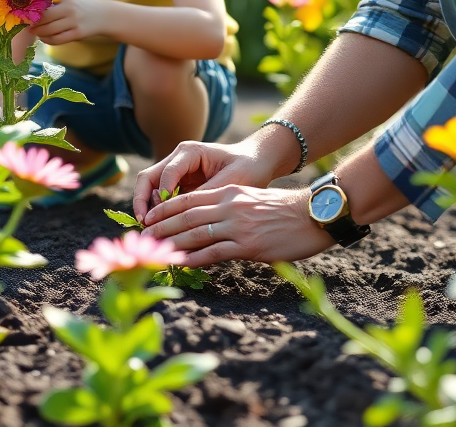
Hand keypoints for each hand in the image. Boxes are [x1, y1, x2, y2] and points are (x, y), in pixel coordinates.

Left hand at [31, 0, 104, 45]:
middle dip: (34, 24)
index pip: (44, 4)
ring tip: (36, 33)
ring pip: (49, 31)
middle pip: (44, 19)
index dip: (33, 11)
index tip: (26, 15)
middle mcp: (70, 8)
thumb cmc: (82, 6)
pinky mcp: (78, 34)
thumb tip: (31, 7)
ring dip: (39, 33)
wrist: (104, 16)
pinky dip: (48, 40)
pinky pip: (58, 40)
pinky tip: (45, 38)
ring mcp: (74, 22)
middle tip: (28, 26)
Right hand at [132, 139, 278, 223]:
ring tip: (152, 231)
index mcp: (190, 152)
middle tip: (144, 225)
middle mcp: (178, 158)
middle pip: (148, 178)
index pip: (166, 173)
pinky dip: (159, 213)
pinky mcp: (180, 184)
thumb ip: (206, 196)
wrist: (258, 162)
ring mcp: (177, 171)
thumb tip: (186, 219)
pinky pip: (162, 198)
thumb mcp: (230, 182)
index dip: (160, 196)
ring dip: (148, 208)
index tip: (160, 218)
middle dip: (142, 201)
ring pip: (150, 188)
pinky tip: (163, 231)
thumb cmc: (247, 168)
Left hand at [140, 185, 331, 266]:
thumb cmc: (285, 210)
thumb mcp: (252, 199)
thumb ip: (231, 205)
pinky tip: (181, 264)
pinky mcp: (248, 245)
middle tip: (142, 239)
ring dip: (172, 244)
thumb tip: (210, 220)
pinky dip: (195, 259)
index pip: (189, 198)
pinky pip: (215, 252)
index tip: (148, 219)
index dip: (165, 209)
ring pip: (196, 233)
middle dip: (161, 228)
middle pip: (186, 216)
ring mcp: (238, 225)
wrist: (313, 214)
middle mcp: (229, 205)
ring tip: (154, 253)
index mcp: (230, 192)